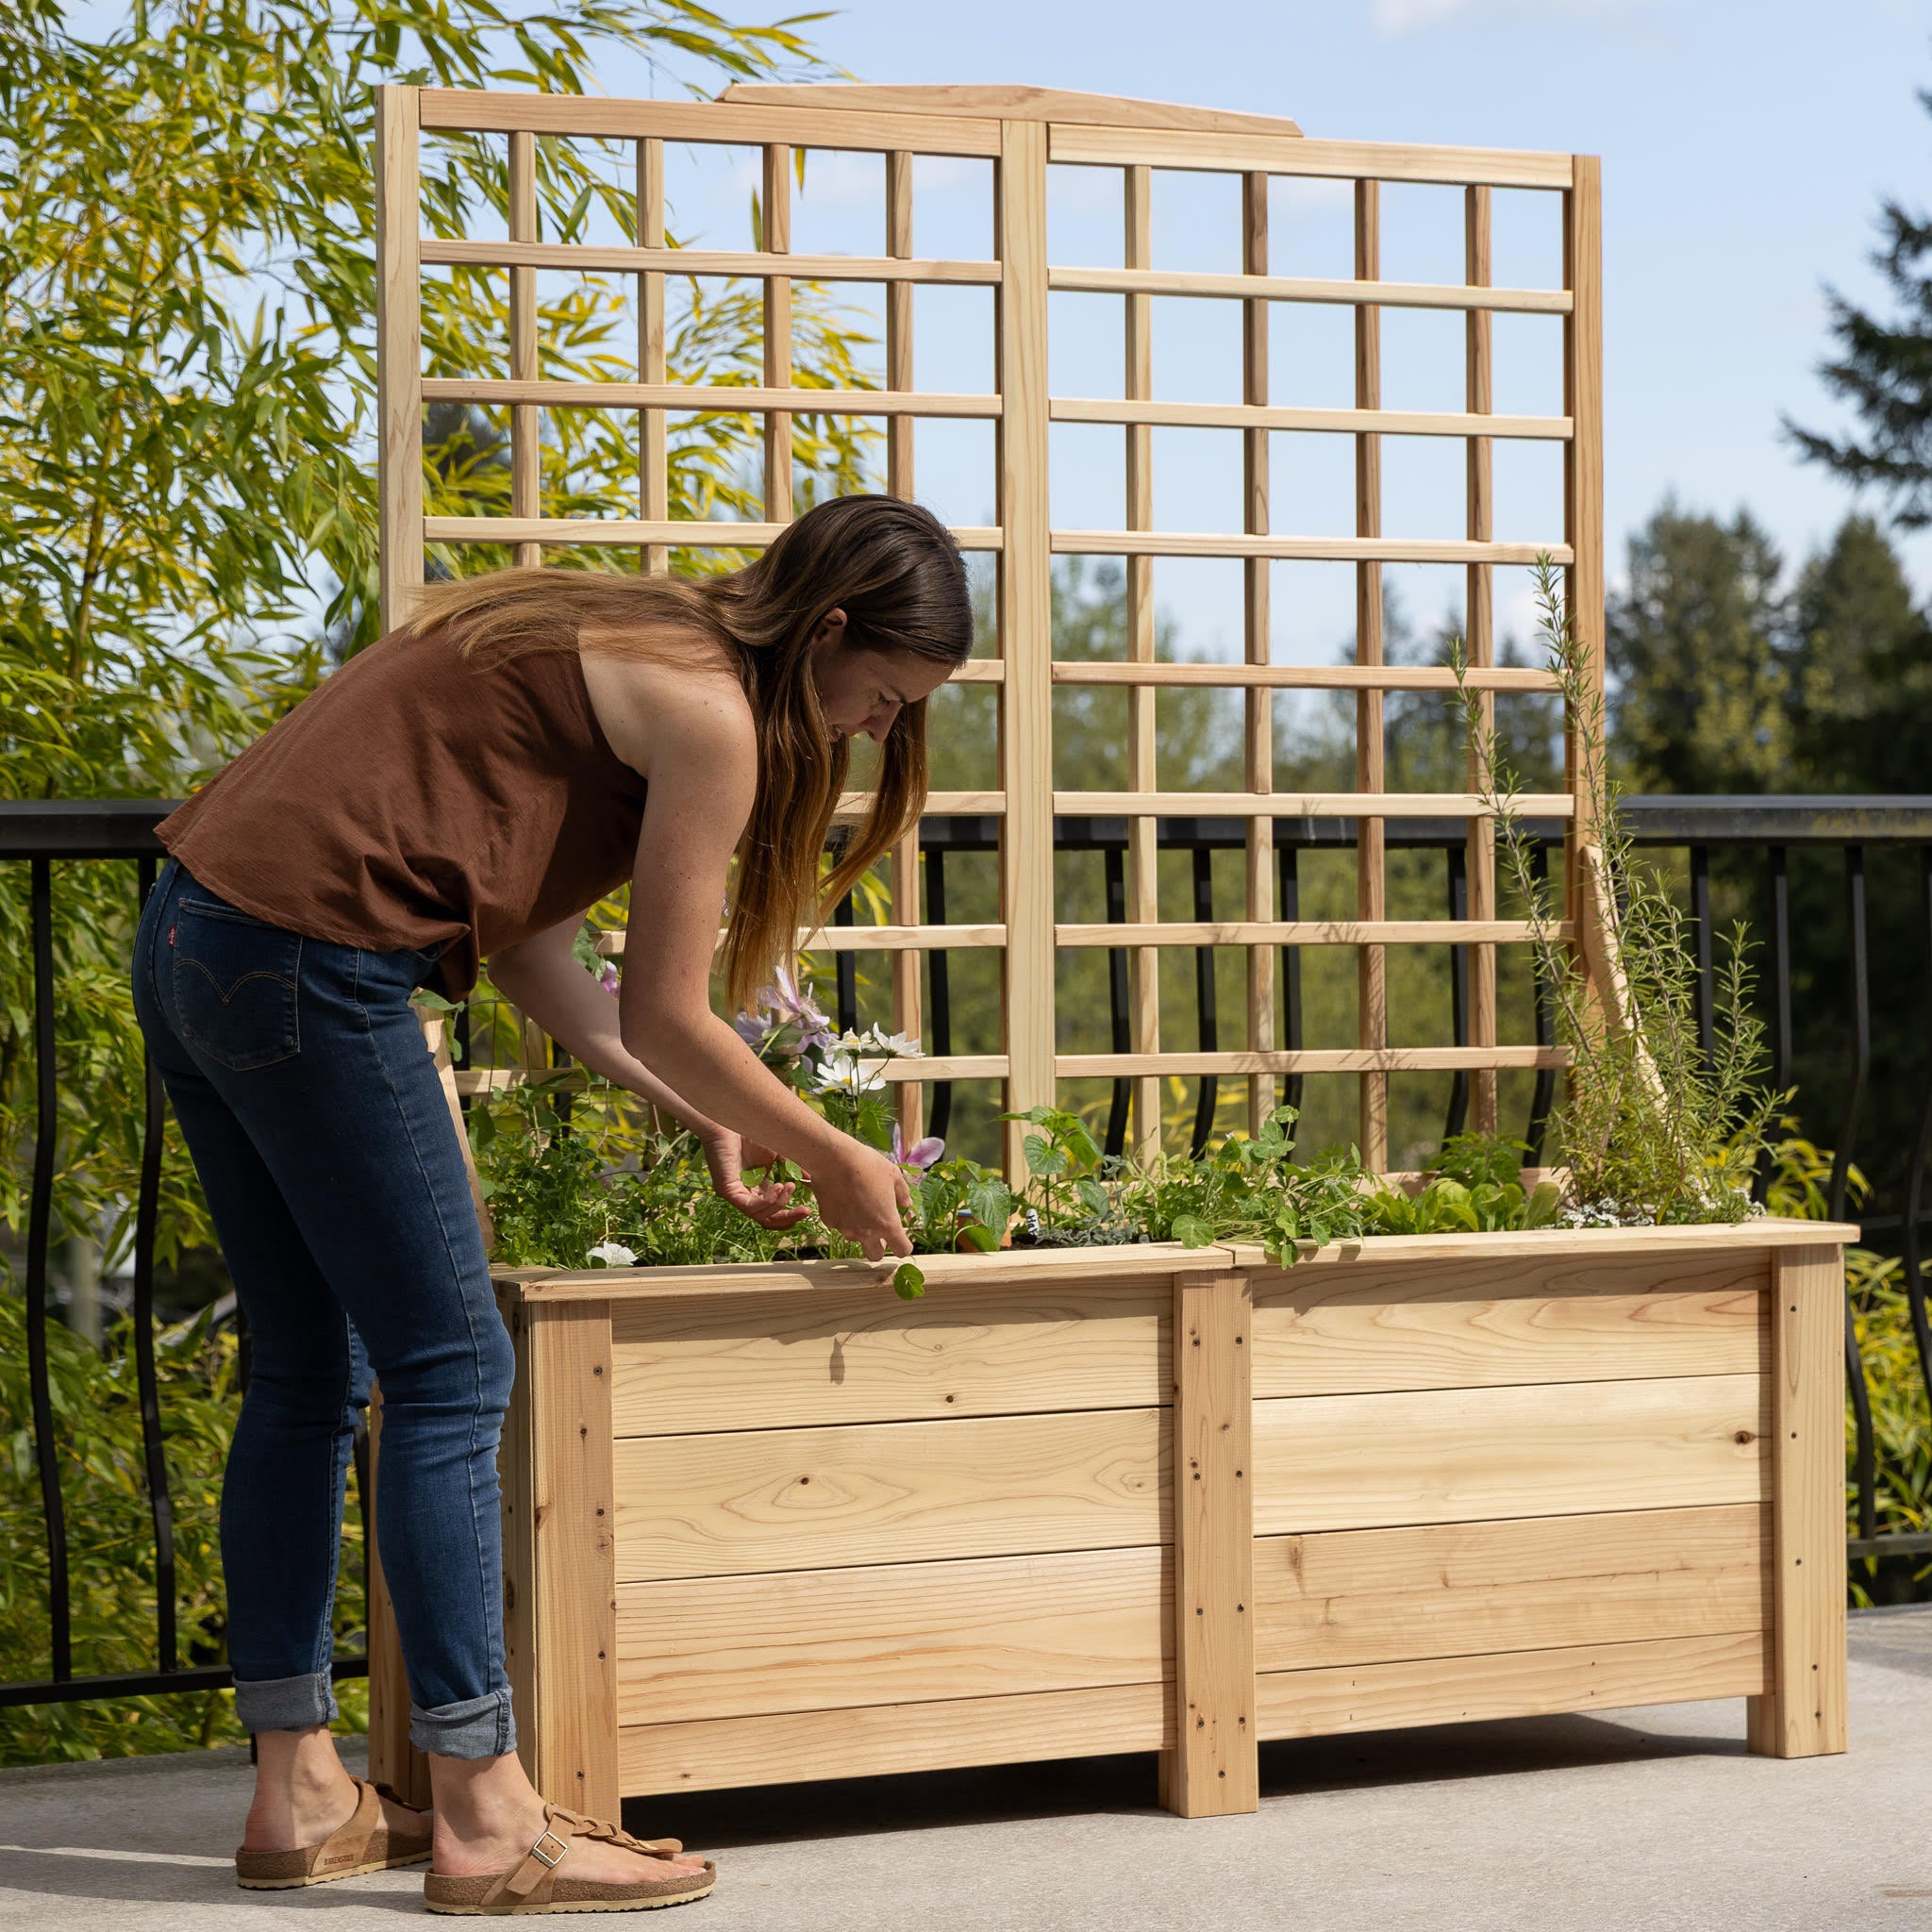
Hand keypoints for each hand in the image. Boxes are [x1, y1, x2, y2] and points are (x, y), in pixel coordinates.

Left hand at [700, 1131, 811, 1232]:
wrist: (730, 1121)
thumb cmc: (751, 1134)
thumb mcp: (779, 1154)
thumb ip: (793, 1168)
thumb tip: (810, 1180)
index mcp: (758, 1189)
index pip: (774, 1212)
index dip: (791, 1215)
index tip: (808, 1210)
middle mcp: (747, 1196)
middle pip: (768, 1220)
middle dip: (788, 1218)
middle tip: (805, 1211)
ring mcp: (736, 1195)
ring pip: (760, 1216)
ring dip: (779, 1204)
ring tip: (789, 1187)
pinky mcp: (727, 1191)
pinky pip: (749, 1206)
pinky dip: (767, 1201)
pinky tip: (777, 1187)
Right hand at [807, 1141, 913, 1260]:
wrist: (835, 1159)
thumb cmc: (868, 1165)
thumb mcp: (893, 1175)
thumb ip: (903, 1194)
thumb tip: (906, 1204)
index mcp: (887, 1224)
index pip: (902, 1250)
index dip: (904, 1245)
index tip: (902, 1238)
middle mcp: (867, 1232)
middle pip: (875, 1255)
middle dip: (880, 1247)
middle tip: (880, 1228)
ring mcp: (846, 1229)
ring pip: (855, 1239)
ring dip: (860, 1229)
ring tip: (859, 1204)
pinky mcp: (830, 1222)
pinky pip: (839, 1225)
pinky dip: (843, 1217)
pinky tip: (843, 1198)